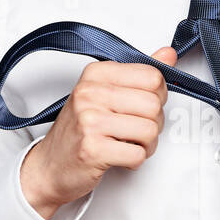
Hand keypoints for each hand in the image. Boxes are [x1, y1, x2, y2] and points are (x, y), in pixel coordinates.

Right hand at [20, 46, 176, 219]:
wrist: (51, 165)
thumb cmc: (80, 130)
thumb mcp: (106, 94)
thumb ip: (139, 75)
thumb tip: (168, 54)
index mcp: (96, 74)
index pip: (153, 76)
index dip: (157, 96)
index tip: (141, 106)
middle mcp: (90, 93)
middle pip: (154, 105)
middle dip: (153, 124)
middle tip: (135, 130)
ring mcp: (90, 121)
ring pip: (150, 130)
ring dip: (146, 145)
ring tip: (128, 144)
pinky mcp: (92, 149)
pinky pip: (137, 154)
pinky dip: (135, 161)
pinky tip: (120, 157)